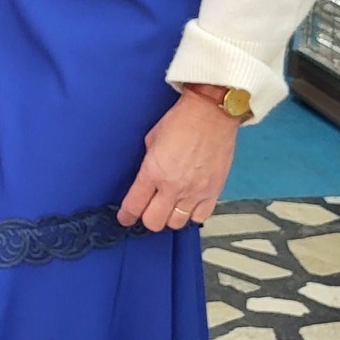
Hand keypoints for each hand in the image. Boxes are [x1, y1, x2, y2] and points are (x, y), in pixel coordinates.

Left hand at [117, 89, 240, 230]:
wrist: (211, 115)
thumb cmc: (181, 121)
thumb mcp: (152, 139)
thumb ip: (148, 163)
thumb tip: (147, 178)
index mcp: (153, 172)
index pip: (134, 206)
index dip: (127, 215)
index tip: (125, 218)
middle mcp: (173, 186)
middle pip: (154, 222)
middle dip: (147, 218)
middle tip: (148, 209)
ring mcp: (195, 192)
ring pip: (177, 223)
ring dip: (170, 217)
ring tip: (170, 206)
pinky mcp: (213, 192)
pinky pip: (200, 217)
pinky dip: (192, 215)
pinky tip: (189, 204)